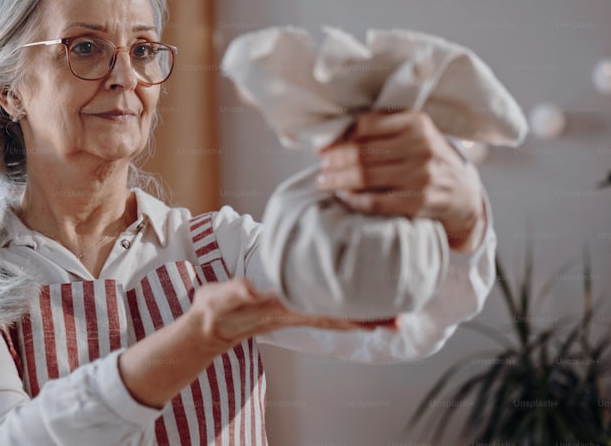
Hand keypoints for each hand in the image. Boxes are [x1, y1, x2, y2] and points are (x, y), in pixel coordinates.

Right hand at [185, 278, 392, 354]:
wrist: (209, 324)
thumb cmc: (215, 311)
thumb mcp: (220, 299)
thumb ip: (234, 291)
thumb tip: (249, 287)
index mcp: (283, 310)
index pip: (326, 314)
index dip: (355, 316)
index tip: (382, 317)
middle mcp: (295, 312)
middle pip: (340, 318)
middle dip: (370, 319)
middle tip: (402, 317)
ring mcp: (294, 311)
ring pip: (335, 314)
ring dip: (363, 315)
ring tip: (391, 311)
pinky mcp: (290, 306)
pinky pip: (324, 307)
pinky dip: (345, 306)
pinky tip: (357, 299)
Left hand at [316, 110, 484, 248]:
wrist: (463, 194)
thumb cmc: (428, 159)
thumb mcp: (416, 134)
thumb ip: (384, 127)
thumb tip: (335, 133)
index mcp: (416, 122)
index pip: (366, 124)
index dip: (340, 136)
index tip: (324, 145)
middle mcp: (420, 146)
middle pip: (362, 152)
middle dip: (334, 160)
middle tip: (322, 165)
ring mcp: (421, 175)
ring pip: (365, 177)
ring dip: (338, 180)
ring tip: (324, 181)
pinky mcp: (419, 201)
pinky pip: (375, 202)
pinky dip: (354, 200)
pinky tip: (344, 196)